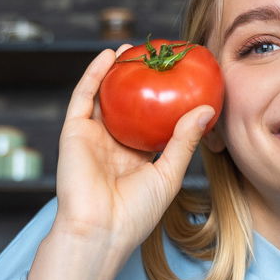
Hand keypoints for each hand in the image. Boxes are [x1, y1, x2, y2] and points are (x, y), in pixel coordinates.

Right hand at [28, 48, 214, 279]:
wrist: (100, 231)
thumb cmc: (136, 213)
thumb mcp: (169, 174)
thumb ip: (184, 141)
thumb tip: (206, 109)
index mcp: (137, 159)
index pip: (151, 122)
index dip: (164, 100)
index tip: (182, 78)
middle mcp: (114, 146)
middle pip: (127, 105)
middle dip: (138, 81)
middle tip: (156, 55)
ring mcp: (92, 138)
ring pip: (104, 97)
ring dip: (115, 72)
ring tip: (131, 48)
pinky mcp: (74, 133)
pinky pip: (83, 97)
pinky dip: (94, 74)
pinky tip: (108, 55)